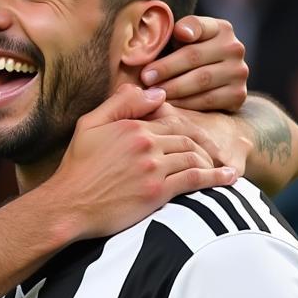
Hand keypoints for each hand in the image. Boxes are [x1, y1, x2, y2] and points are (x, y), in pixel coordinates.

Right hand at [53, 84, 236, 239]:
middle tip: (215, 153)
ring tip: (221, 166)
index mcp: (132, 126)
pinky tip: (229, 178)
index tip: (195, 138)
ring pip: (194, 157)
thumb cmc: (77, 167)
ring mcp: (153, 167)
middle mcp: (146, 143)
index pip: (170, 121)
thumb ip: (121, 105)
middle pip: (186, 139)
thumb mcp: (89, 125)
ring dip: (211, 161)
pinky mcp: (158, 191)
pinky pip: (195, 179)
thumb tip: (155, 92)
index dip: (186, 129)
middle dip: (204, 145)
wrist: (69, 204)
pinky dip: (216, 178)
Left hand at [141, 16, 247, 111]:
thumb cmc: (185, 60)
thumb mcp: (179, 43)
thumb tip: (150, 40)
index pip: (200, 25)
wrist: (212, 87)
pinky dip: (185, 103)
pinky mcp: (238, 94)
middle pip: (195, 55)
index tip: (178, 34)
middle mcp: (234, 47)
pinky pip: (208, 100)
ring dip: (173, 88)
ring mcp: (239, 71)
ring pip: (201, 80)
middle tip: (145, 77)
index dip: (188, 28)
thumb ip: (169, 37)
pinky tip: (169, 103)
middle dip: (166, 67)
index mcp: (219, 28)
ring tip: (153, 92)